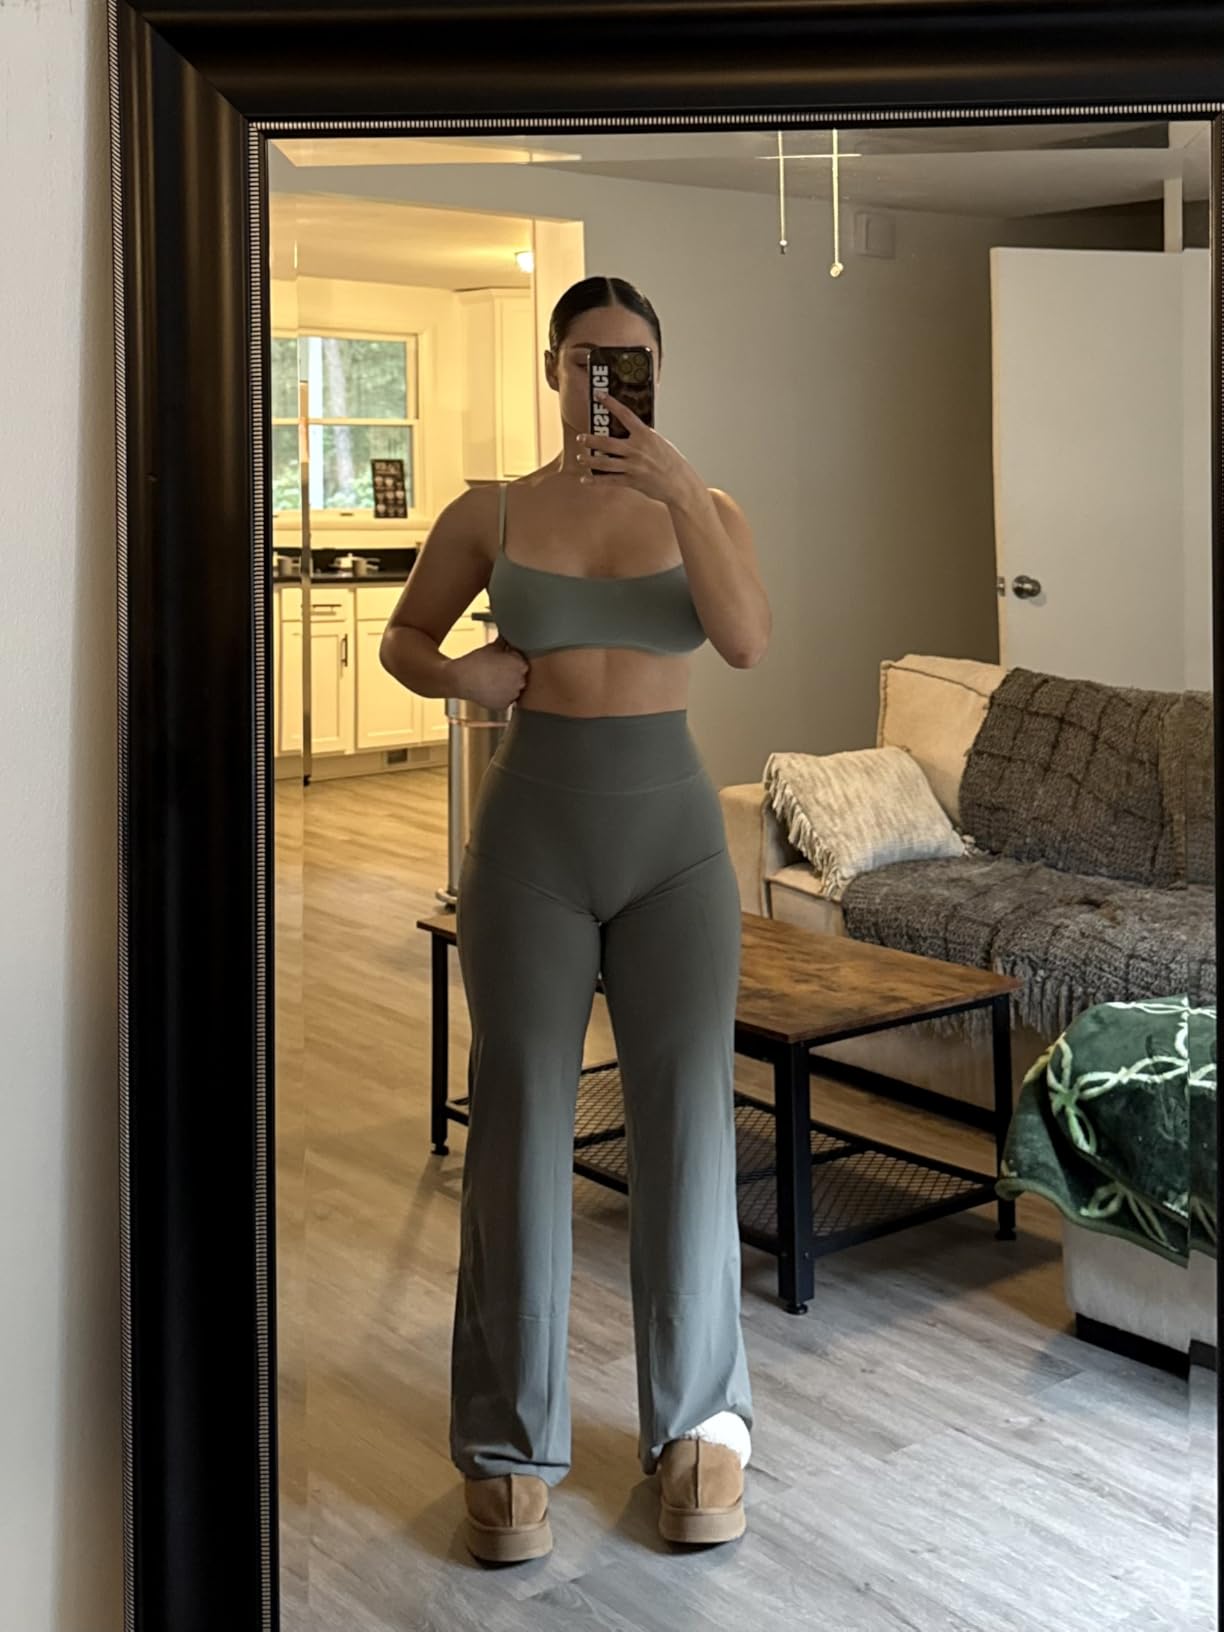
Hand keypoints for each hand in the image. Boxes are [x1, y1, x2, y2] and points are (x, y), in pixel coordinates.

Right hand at [451, 636, 528, 708]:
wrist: (461, 679)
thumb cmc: (476, 661)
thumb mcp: (492, 647)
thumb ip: (504, 643)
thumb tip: (507, 639)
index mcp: (521, 665)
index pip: (521, 663)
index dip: (511, 661)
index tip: (502, 662)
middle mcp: (521, 681)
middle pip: (519, 677)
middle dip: (510, 674)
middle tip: (496, 672)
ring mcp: (513, 695)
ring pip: (513, 690)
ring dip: (506, 687)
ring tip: (492, 681)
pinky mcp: (504, 705)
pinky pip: (505, 701)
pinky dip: (499, 697)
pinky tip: (489, 690)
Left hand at [576, 391, 703, 508]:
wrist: (680, 483)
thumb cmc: (671, 461)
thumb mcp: (658, 442)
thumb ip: (642, 437)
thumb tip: (628, 430)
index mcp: (645, 435)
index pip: (625, 415)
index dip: (610, 403)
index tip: (599, 395)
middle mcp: (637, 449)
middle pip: (607, 443)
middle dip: (591, 440)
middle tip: (580, 438)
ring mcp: (633, 466)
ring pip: (605, 463)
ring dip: (589, 460)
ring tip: (580, 457)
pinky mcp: (632, 481)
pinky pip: (609, 480)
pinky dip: (595, 481)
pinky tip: (584, 480)